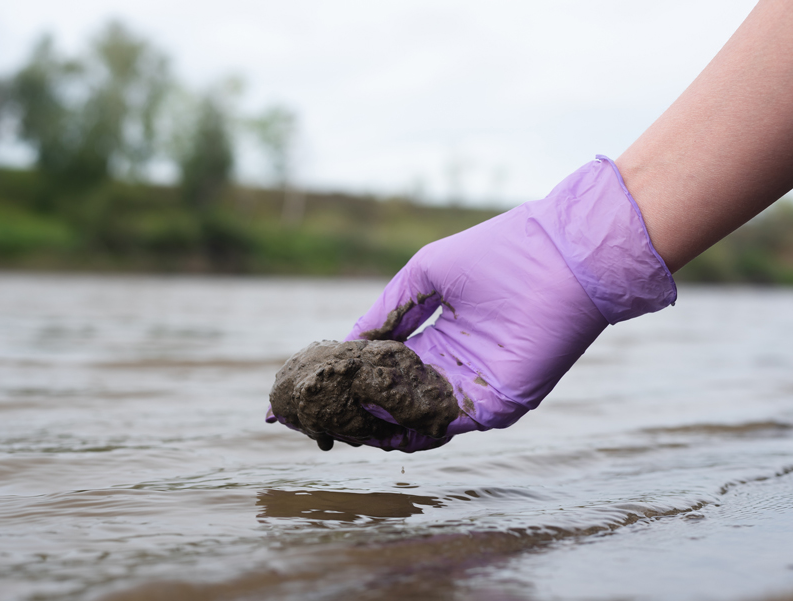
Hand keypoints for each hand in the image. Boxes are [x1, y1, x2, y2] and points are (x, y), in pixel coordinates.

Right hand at [268, 156, 675, 450]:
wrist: (563, 256)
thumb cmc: (498, 253)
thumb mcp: (425, 275)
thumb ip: (388, 311)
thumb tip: (346, 342)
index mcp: (436, 336)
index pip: (382, 366)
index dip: (344, 375)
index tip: (305, 384)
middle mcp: (450, 367)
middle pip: (391, 398)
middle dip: (350, 408)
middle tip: (308, 416)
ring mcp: (471, 388)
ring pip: (412, 419)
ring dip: (372, 425)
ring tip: (331, 424)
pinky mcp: (494, 405)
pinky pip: (444, 427)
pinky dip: (407, 430)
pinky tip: (372, 427)